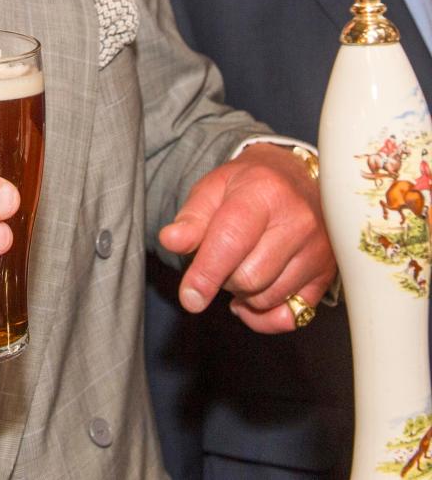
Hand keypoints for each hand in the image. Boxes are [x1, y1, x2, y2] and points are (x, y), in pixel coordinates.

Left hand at [158, 143, 335, 332]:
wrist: (297, 179)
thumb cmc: (250, 184)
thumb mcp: (214, 188)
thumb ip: (191, 217)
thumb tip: (171, 240)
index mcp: (264, 192)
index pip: (232, 241)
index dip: (206, 273)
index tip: (190, 297)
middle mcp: (298, 221)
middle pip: (249, 277)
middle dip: (223, 278)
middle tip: (220, 259)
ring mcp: (317, 251)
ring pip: (268, 298)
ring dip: (243, 293)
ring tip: (240, 266)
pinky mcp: (326, 276)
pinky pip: (290, 317)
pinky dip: (264, 315)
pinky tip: (254, 296)